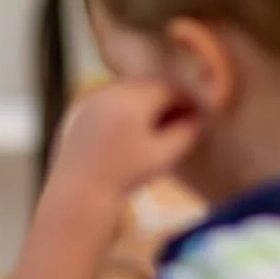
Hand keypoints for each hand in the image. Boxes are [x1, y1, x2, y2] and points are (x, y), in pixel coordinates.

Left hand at [47, 81, 199, 195]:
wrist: (79, 193)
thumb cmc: (125, 177)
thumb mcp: (164, 156)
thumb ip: (186, 133)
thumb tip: (200, 118)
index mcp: (132, 100)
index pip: (169, 88)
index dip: (188, 101)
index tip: (198, 115)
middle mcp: (110, 92)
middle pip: (148, 85)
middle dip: (168, 99)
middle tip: (182, 118)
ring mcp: (92, 99)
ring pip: (129, 91)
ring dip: (147, 102)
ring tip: (160, 126)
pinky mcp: (81, 110)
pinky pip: (110, 100)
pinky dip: (126, 109)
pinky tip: (134, 131)